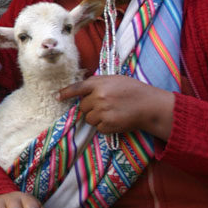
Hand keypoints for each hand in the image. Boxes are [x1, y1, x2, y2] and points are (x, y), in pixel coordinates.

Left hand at [58, 75, 173, 140]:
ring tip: (111, 112)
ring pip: (88, 118)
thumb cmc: (133, 90)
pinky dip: (104, 126)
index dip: (65, 93)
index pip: (77, 88)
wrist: (150, 106)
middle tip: (104, 105)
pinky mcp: (108, 124)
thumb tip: (82, 89)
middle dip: (90, 107)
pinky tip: (115, 119)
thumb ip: (97, 83)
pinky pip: (97, 127)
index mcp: (99, 84)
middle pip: (82, 106)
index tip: (57, 97)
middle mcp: (99, 97)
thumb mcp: (115, 79)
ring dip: (96, 117)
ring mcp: (103, 111)